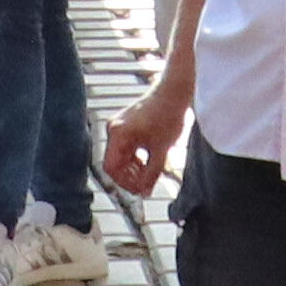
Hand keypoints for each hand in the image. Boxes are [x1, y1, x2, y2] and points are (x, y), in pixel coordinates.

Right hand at [98, 82, 185, 202]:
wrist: (174, 93)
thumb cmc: (168, 115)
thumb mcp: (161, 150)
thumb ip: (152, 174)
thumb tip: (144, 192)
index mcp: (119, 134)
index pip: (111, 167)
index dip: (124, 182)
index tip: (139, 190)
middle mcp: (113, 129)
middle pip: (114, 163)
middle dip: (129, 177)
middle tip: (145, 186)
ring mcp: (117, 125)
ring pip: (119, 156)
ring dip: (132, 168)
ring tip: (148, 175)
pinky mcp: (124, 124)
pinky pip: (123, 147)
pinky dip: (133, 157)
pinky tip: (147, 162)